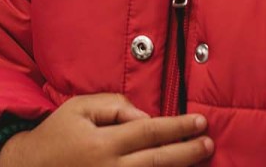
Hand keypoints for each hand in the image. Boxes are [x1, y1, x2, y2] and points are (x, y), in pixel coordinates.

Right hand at [0, 94, 212, 166]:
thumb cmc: (56, 134)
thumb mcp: (79, 108)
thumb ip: (114, 106)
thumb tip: (146, 117)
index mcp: (103, 142)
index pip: (149, 132)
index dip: (177, 127)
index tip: (199, 122)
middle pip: (159, 160)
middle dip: (188, 151)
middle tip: (208, 143)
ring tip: (200, 158)